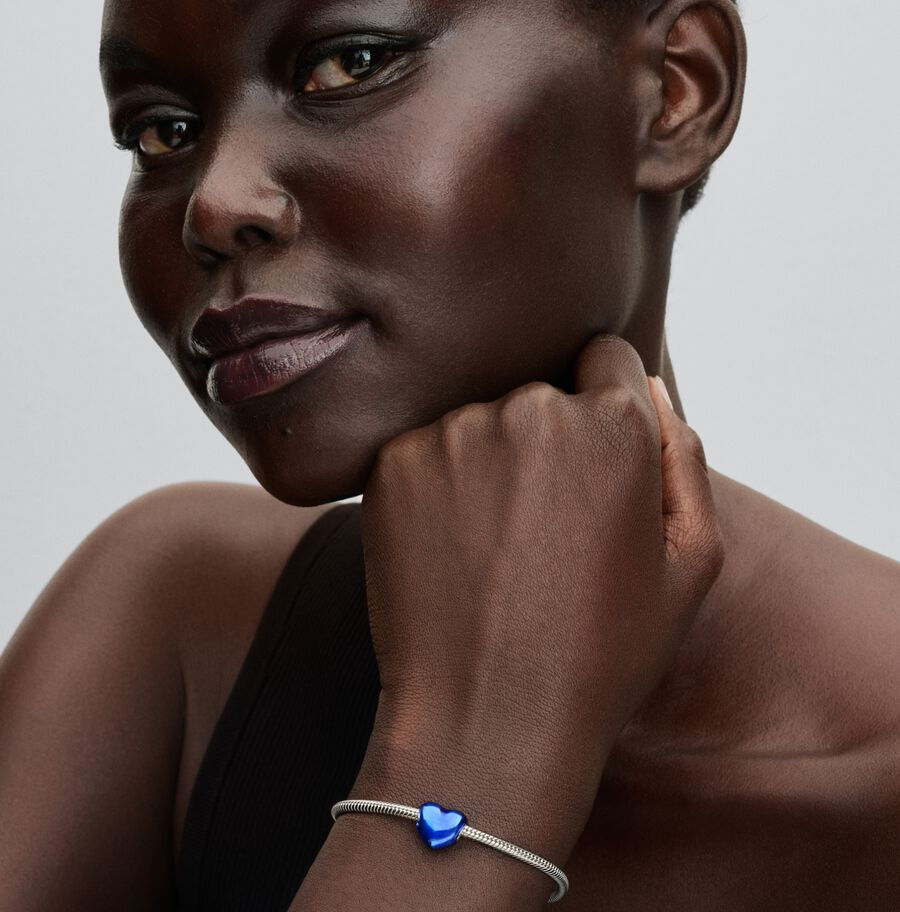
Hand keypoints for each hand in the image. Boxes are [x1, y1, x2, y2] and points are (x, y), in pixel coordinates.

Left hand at [358, 334, 723, 831]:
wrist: (486, 717)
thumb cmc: (601, 652)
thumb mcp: (691, 565)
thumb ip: (684, 457)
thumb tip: (648, 385)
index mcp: (614, 423)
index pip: (606, 359)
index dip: (604, 409)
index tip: (590, 464)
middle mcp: (531, 408)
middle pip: (541, 395)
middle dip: (548, 443)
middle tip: (543, 532)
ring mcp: (453, 432)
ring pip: (479, 423)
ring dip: (488, 464)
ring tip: (494, 550)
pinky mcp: (393, 463)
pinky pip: (424, 452)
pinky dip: (435, 487)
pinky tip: (449, 551)